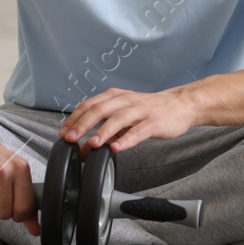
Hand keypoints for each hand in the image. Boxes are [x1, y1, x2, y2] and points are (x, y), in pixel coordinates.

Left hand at [59, 87, 196, 153]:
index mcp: (115, 96)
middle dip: (82, 125)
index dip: (74, 119)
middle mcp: (126, 100)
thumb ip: (106, 129)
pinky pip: (139, 131)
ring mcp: (141, 110)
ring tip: (91, 145)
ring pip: (118, 119)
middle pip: (100, 110)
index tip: (63, 133)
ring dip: (103, 132)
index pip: (89, 105)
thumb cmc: (150, 110)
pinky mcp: (154, 122)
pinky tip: (117, 148)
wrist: (180, 104)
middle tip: (70, 139)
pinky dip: (127, 139)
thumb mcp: (125, 115)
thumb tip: (85, 147)